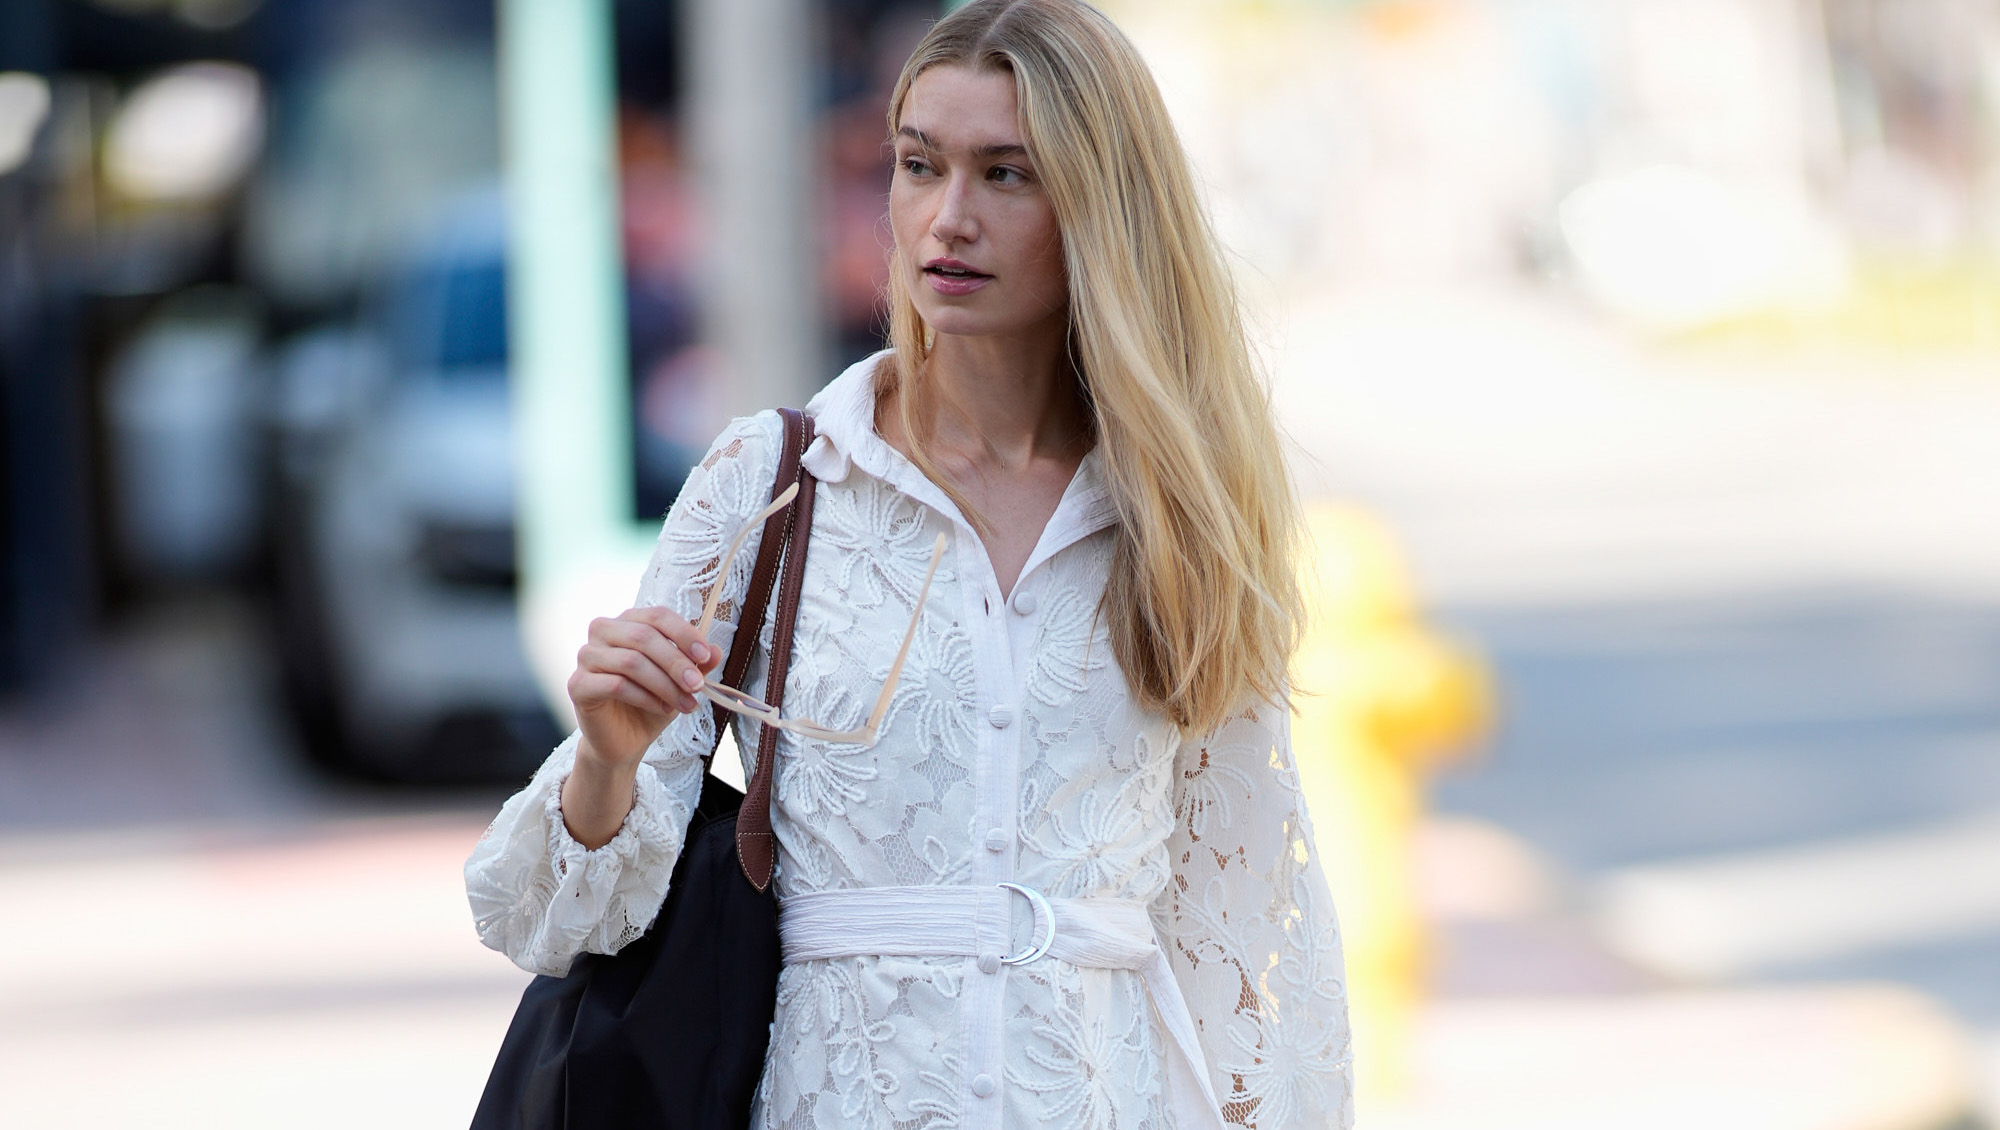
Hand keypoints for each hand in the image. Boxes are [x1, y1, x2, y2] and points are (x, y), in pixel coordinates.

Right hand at [567, 607, 720, 773]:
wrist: (624, 740)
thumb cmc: (651, 702)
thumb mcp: (681, 681)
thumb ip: (697, 664)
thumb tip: (715, 650)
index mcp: (628, 621)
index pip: (657, 615)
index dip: (684, 633)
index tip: (705, 656)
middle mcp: (603, 631)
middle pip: (644, 636)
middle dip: (676, 663)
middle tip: (698, 686)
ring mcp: (586, 656)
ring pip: (631, 662)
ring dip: (665, 685)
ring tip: (685, 704)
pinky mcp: (577, 684)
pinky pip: (616, 685)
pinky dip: (645, 698)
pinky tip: (662, 709)